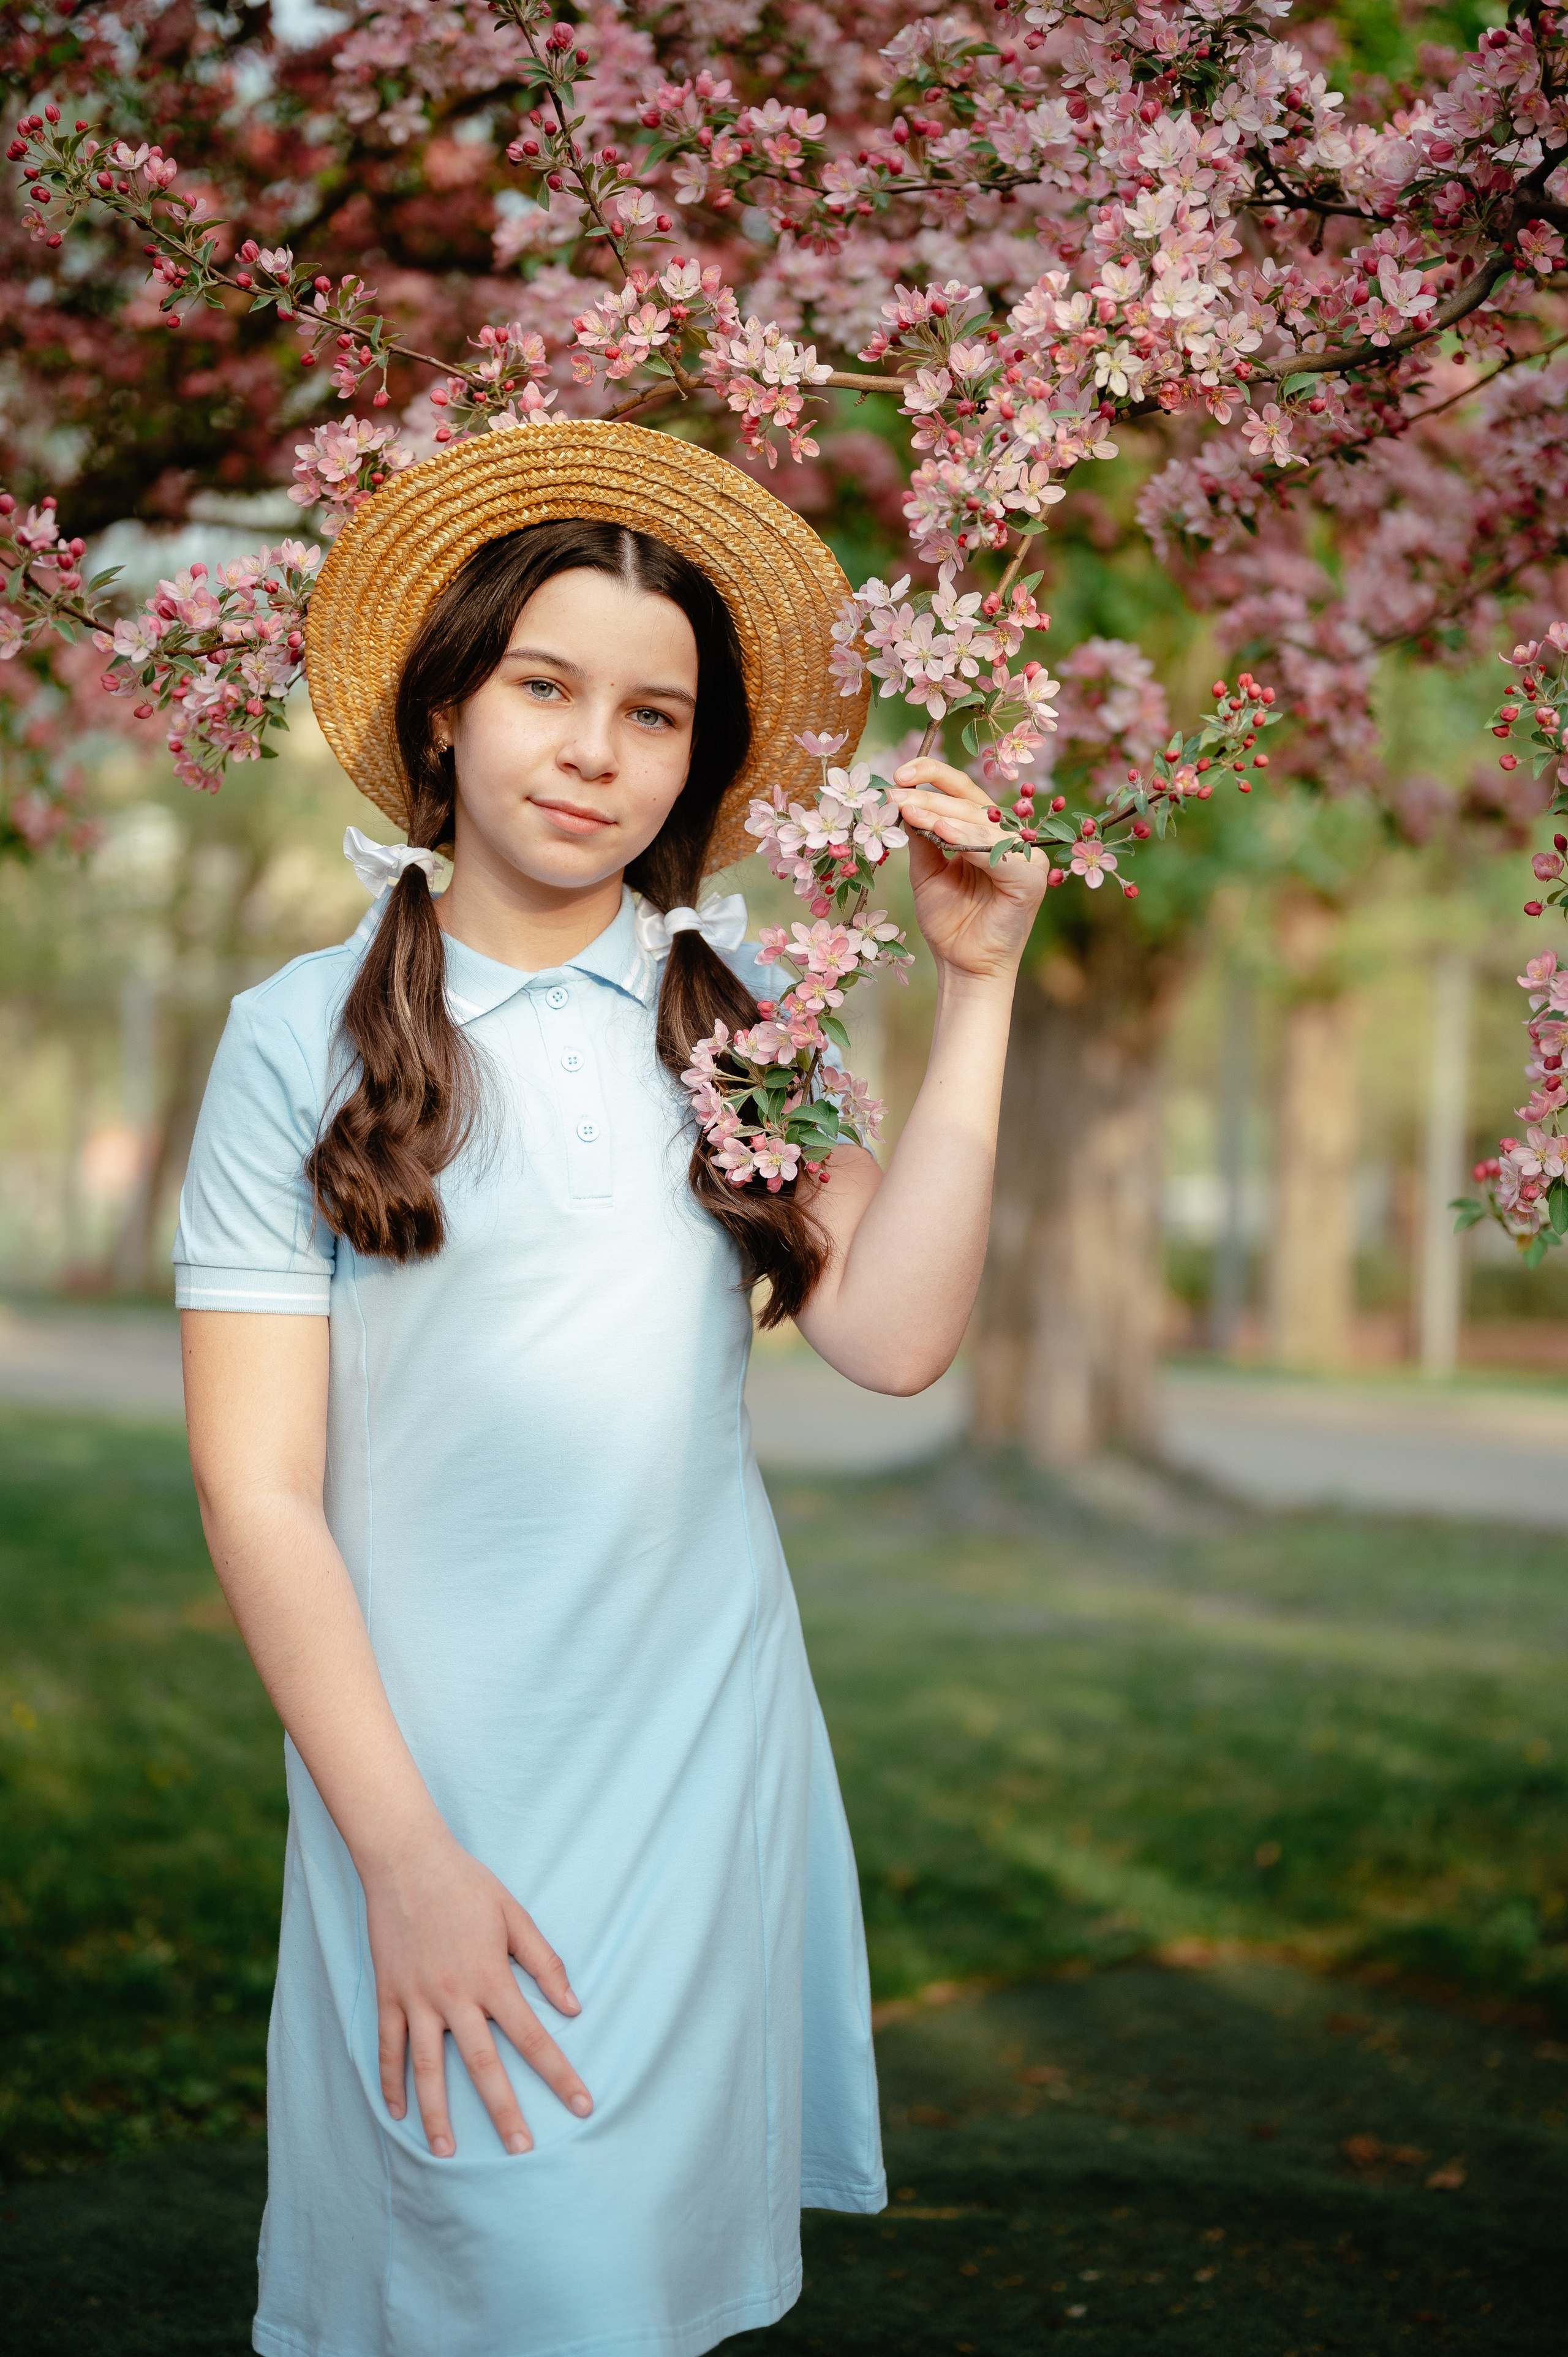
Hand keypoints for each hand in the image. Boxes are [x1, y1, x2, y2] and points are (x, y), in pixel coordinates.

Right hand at [364, 1833, 591, 2155]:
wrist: (406, 1860)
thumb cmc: (466, 1885)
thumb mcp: (514, 1915)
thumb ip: (544, 1962)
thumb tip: (573, 2006)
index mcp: (491, 1977)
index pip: (533, 2037)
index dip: (560, 2074)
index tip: (582, 2105)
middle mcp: (454, 1996)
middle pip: (482, 2065)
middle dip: (504, 2111)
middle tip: (520, 2150)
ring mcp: (416, 1998)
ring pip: (427, 2068)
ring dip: (438, 2113)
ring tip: (447, 2152)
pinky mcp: (389, 1995)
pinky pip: (388, 2047)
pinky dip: (390, 2082)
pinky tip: (398, 2112)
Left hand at [887, 759, 1048, 983]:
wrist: (964, 966)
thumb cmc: (949, 921)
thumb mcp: (928, 871)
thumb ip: (922, 838)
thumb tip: (904, 800)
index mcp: (987, 833)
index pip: (963, 792)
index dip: (933, 775)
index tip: (898, 775)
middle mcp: (1008, 840)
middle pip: (970, 803)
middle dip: (929, 797)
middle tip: (895, 795)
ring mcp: (1024, 857)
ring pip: (981, 823)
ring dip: (942, 814)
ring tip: (910, 810)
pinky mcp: (1030, 878)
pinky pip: (996, 852)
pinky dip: (968, 840)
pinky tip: (942, 833)